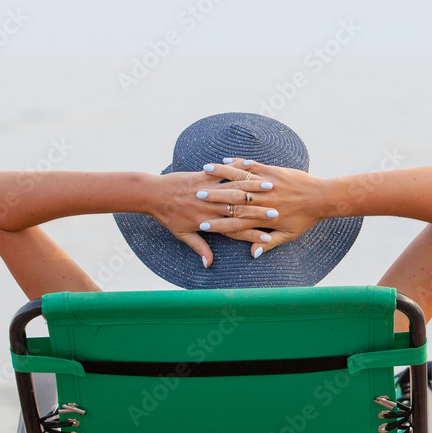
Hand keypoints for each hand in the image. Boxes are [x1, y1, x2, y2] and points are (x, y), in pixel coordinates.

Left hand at [146, 167, 277, 266]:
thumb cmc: (168, 216)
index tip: (268, 238)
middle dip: (260, 211)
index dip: (252, 235)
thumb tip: (208, 264)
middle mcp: (210, 206)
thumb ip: (199, 248)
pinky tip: (252, 168)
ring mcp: (207, 189)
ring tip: (272, 188)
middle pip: (239, 209)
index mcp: (208, 222)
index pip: (235, 230)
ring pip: (235, 189)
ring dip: (254, 188)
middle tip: (278, 213)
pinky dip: (239, 170)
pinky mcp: (203, 175)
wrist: (153, 194)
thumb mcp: (182, 235)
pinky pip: (224, 172)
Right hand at [200, 157, 332, 258]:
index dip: (217, 224)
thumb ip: (269, 243)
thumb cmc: (306, 218)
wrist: (323, 198)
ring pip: (240, 180)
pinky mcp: (274, 171)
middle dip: (212, 198)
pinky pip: (253, 166)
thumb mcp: (288, 235)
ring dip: (221, 176)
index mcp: (265, 218)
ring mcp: (268, 185)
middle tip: (194, 196)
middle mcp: (264, 201)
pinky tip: (225, 160)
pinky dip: (238, 164)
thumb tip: (253, 253)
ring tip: (203, 173)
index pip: (236, 223)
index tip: (201, 224)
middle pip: (232, 200)